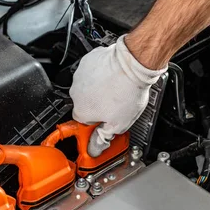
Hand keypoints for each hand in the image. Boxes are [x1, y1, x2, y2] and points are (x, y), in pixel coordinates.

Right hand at [70, 35, 166, 156]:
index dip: (95, 125)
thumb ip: (103, 137)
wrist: (133, 64)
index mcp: (81, 110)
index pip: (83, 124)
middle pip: (84, 105)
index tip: (105, 124)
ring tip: (116, 90)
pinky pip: (91, 72)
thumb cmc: (127, 91)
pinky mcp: (88, 61)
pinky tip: (114, 78)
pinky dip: (100, 75)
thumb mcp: (119, 124)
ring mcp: (80, 75)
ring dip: (99, 90)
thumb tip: (95, 148)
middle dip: (98, 106)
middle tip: (115, 106)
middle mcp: (76, 92)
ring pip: (87, 88)